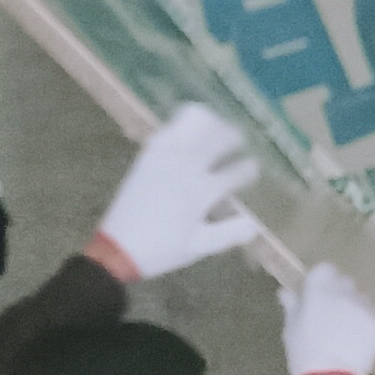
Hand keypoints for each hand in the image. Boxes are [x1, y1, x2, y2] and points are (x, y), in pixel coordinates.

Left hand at [86, 102, 260, 280]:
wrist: (118, 247)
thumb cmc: (162, 250)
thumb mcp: (200, 247)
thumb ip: (231, 233)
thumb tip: (257, 224)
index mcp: (201, 192)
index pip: (235, 172)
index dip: (249, 169)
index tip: (253, 168)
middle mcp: (186, 168)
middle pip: (218, 139)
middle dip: (234, 137)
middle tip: (240, 140)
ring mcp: (165, 158)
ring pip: (194, 125)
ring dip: (211, 124)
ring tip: (217, 127)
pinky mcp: (147, 156)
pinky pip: (169, 129)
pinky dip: (183, 125)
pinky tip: (189, 131)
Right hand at [279, 261, 374, 374]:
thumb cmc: (304, 352)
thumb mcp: (291, 329)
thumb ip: (292, 306)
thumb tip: (285, 292)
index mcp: (319, 289)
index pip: (324, 270)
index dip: (321, 281)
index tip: (316, 296)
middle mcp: (343, 290)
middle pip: (344, 282)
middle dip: (338, 294)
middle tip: (331, 316)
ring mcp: (363, 305)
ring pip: (359, 298)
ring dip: (353, 308)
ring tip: (346, 331)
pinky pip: (372, 314)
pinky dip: (366, 323)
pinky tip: (357, 339)